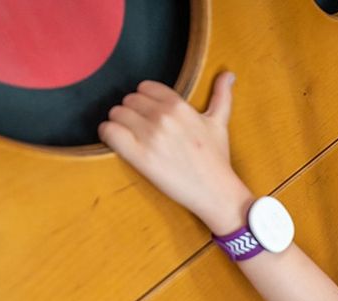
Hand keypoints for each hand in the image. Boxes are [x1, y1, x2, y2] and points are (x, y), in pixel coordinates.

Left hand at [98, 72, 253, 233]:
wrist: (216, 191)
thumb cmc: (217, 158)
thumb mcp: (220, 123)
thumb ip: (222, 95)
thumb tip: (229, 74)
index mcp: (179, 105)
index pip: (145, 87)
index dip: (145, 101)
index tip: (149, 115)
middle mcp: (163, 117)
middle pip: (128, 100)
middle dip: (132, 113)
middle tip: (140, 129)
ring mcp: (150, 136)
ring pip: (116, 114)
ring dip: (119, 124)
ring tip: (129, 137)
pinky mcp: (139, 156)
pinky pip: (110, 132)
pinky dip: (108, 134)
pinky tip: (116, 141)